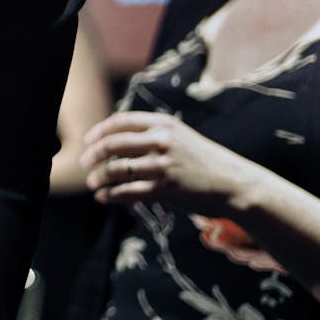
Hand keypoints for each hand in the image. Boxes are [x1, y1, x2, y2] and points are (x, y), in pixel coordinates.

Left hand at [81, 111, 258, 214]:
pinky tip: (103, 197)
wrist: (235, 184)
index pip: (122, 121)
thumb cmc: (205, 163)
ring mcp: (163, 165)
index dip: (100, 131)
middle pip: (113, 143)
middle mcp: (162, 140)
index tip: (88, 140)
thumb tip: (117, 141)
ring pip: (116, 169)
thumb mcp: (181, 138)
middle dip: (93, 153)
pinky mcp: (165, 188)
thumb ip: (154, 135)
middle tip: (85, 162)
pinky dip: (110, 195)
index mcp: (165, 124)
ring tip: (93, 183)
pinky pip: (127, 191)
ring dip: (99, 177)